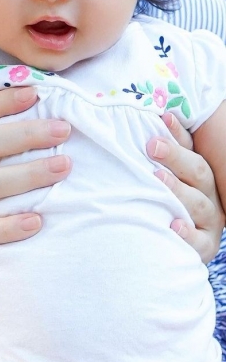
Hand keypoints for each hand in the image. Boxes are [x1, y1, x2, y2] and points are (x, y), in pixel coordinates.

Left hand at [148, 111, 224, 262]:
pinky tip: (174, 226)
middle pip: (198, 171)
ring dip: (179, 191)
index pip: (190, 149)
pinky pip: (199, 242)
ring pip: (200, 204)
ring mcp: (209, 220)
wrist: (167, 242)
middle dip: (176, 158)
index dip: (176, 136)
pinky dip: (187, 234)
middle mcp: (208, 194)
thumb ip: (158, 151)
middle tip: (152, 147)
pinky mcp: (205, 245)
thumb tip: (156, 116)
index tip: (161, 119)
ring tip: (158, 179)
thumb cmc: (159, 200)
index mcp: (198, 173)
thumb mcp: (159, 173)